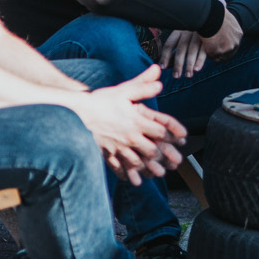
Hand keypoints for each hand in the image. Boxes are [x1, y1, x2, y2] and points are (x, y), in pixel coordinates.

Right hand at [63, 65, 184, 182]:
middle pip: (152, 150)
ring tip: (157, 172)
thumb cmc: (102, 99)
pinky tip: (133, 178)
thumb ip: (143, 86)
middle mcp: (128, 136)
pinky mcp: (106, 153)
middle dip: (163, 155)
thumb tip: (159, 80)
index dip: (173, 135)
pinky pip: (118, 168)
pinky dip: (127, 174)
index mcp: (136, 121)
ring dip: (148, 168)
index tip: (181, 138)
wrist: (77, 110)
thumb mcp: (124, 90)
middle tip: (173, 160)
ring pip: (137, 162)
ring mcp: (117, 147)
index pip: (160, 132)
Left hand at [158, 29, 206, 77]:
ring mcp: (198, 35)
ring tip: (187, 76)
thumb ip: (173, 53)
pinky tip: (196, 69)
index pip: (169, 44)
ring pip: (192, 51)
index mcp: (178, 32)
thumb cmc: (192, 38)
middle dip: (178, 64)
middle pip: (181, 49)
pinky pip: (203, 52)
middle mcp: (187, 32)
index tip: (162, 67)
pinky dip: (200, 61)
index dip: (165, 56)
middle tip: (176, 76)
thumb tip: (165, 66)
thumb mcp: (181, 43)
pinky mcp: (208, 39)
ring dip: (189, 65)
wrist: (210, 25)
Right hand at [204, 7, 243, 58]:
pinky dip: (210, 55)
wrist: (210, 17)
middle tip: (214, 49)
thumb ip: (225, 14)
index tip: (220, 42)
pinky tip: (205, 50)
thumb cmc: (215, 13)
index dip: (226, 43)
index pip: (234, 43)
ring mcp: (227, 48)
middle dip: (223, 51)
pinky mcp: (218, 52)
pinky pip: (214, 58)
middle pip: (230, 52)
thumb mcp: (225, 12)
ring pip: (222, 56)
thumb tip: (222, 2)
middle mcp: (235, 42)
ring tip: (209, 50)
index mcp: (238, 33)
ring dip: (216, 54)